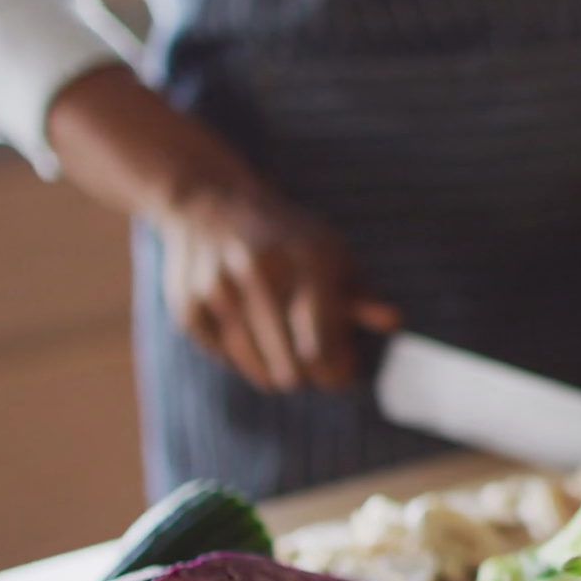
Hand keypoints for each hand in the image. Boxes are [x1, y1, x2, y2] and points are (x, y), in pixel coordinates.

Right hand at [156, 188, 397, 391]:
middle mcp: (260, 272)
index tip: (344, 376)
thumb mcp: (331, 253)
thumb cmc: (287, 237)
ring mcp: (218, 289)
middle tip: (319, 368)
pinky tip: (253, 333)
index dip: (336, 373)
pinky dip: (243, 357)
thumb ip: (360, 293)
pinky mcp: (188, 306)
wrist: (210, 203)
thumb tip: (392, 322)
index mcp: (307, 258)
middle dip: (312, 376)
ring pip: (258, 369)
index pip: (320, 346)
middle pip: (291, 367)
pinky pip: (226, 358)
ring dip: (279, 372)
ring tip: (289, 353)